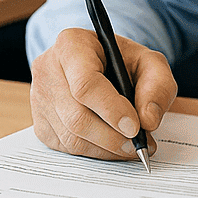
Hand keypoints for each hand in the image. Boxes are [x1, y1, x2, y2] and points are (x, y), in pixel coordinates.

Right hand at [30, 27, 176, 160]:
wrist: (101, 66)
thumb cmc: (123, 62)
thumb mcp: (150, 63)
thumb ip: (157, 86)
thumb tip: (148, 120)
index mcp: (71, 45)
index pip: (85, 84)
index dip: (111, 109)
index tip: (135, 127)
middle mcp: (47, 69)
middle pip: (77, 117)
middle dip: (113, 137)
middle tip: (139, 145)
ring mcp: (39, 98)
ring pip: (71, 137)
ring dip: (106, 149)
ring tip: (131, 147)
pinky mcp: (40, 123)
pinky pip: (66, 148)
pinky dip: (94, 152)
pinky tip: (111, 144)